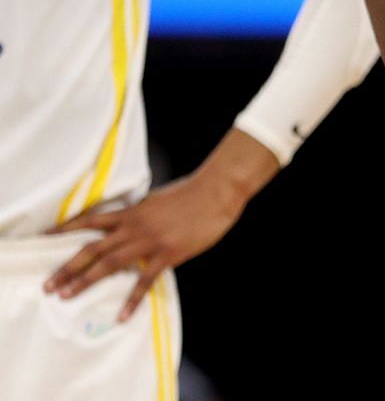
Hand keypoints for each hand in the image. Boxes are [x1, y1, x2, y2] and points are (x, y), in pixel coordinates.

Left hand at [44, 173, 246, 320]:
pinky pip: (144, 280)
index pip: (90, 221)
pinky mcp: (167, 253)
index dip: (66, 229)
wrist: (216, 191)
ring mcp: (149, 241)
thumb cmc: (191, 194)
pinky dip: (132, 300)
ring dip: (85, 281)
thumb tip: (129, 226)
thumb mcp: (157, 201)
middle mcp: (133, 227)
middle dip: (67, 268)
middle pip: (92, 249)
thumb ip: (140, 215)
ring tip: (67, 296)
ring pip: (109, 264)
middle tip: (49, 285)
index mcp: (131, 212)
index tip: (45, 238)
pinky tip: (122, 316)